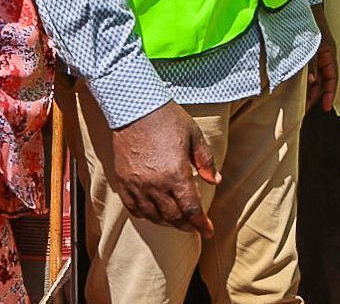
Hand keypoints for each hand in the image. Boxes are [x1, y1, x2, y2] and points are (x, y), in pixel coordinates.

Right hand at [111, 101, 218, 236]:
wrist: (134, 108)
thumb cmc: (167, 118)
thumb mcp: (194, 136)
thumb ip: (206, 162)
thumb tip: (216, 181)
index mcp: (176, 175)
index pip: (191, 210)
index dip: (202, 224)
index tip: (209, 231)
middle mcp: (155, 185)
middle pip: (173, 217)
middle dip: (187, 226)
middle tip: (196, 227)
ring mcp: (137, 185)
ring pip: (154, 217)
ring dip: (168, 223)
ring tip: (178, 222)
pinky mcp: (123, 182)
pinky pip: (134, 209)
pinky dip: (147, 216)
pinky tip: (155, 214)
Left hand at [307, 5, 338, 111]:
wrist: (300, 5)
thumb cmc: (308, 21)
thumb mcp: (311, 45)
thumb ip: (311, 64)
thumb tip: (311, 82)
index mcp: (329, 52)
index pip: (332, 78)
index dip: (330, 94)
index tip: (327, 106)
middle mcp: (324, 54)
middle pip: (323, 80)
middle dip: (316, 95)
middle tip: (305, 108)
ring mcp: (316, 52)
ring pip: (316, 76)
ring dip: (309, 88)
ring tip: (299, 100)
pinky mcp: (307, 51)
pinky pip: (309, 69)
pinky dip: (304, 79)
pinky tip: (296, 85)